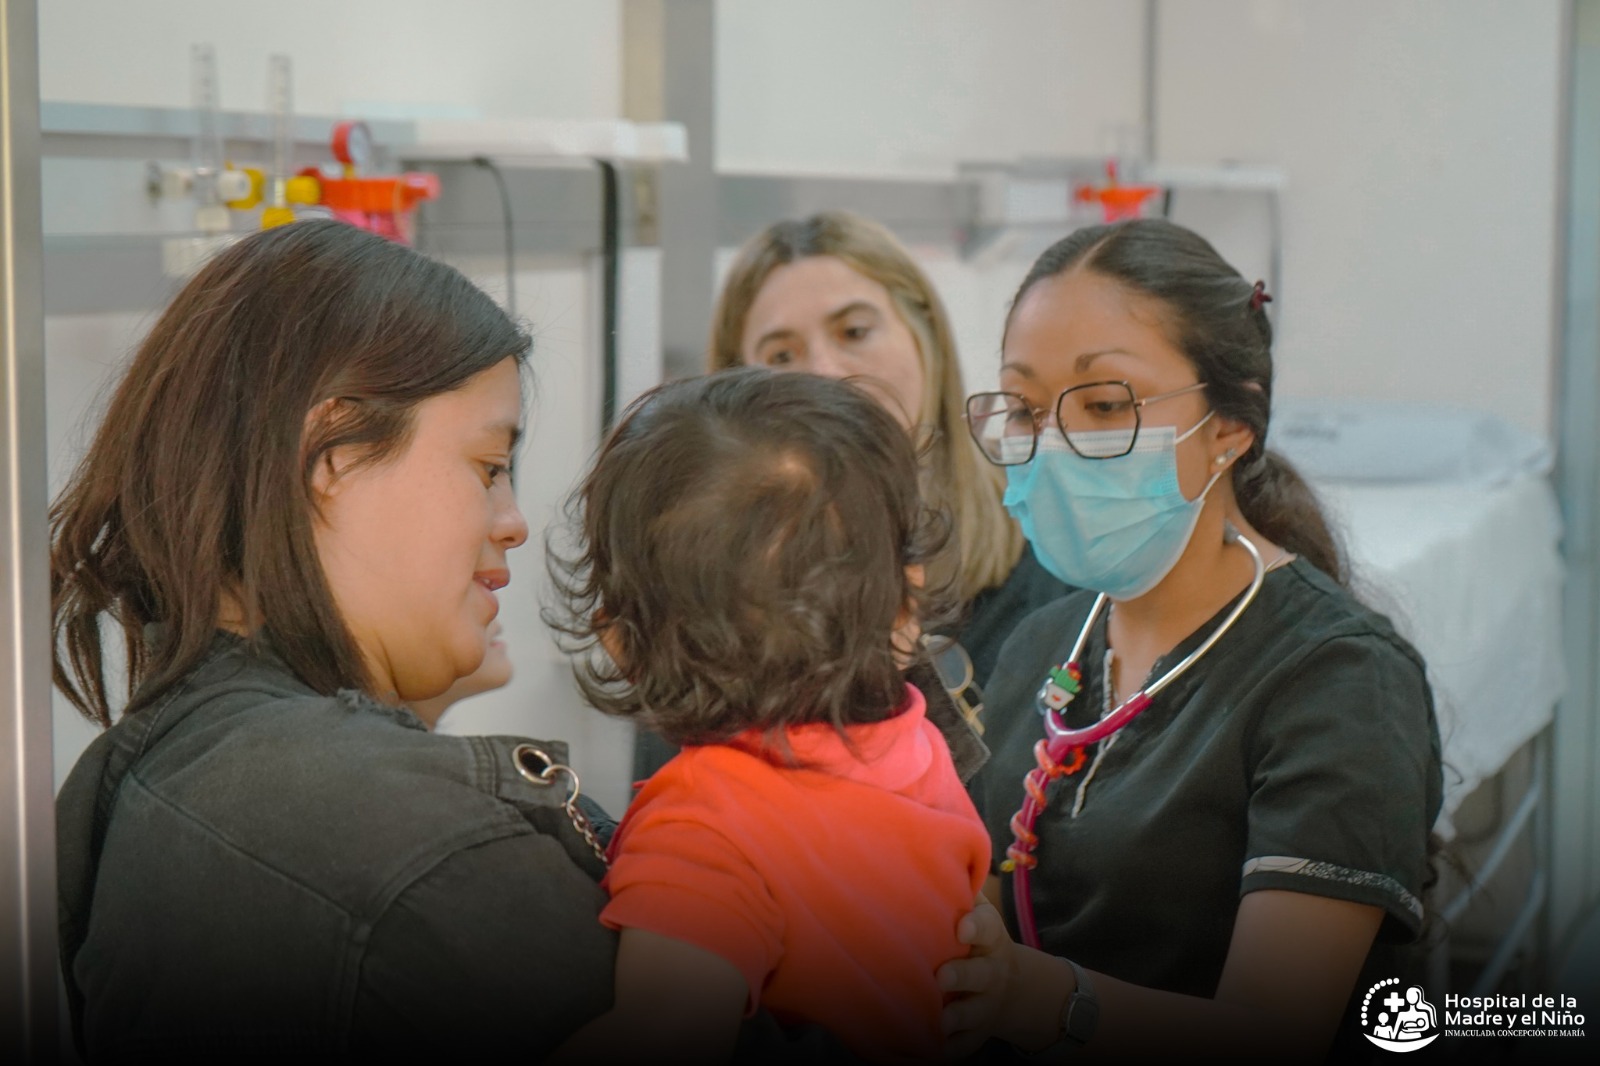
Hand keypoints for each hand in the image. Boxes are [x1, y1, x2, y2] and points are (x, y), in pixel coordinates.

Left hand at [937, 896, 1018, 1057]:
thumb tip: (929, 842)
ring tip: (939, 1020)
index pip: (989, 928)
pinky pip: (965, 1047)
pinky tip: (929, 1050)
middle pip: (982, 974)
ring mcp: (985, 1005)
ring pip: (974, 1014)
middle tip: (941, 975)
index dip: (978, 926)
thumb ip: (959, 885)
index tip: (962, 927)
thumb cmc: (974, 936)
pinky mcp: (976, 1033)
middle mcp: (991, 972)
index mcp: (989, 938)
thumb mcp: (976, 910)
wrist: (1008, 986)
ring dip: (958, 1017)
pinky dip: (951, 1050)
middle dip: (963, 975)